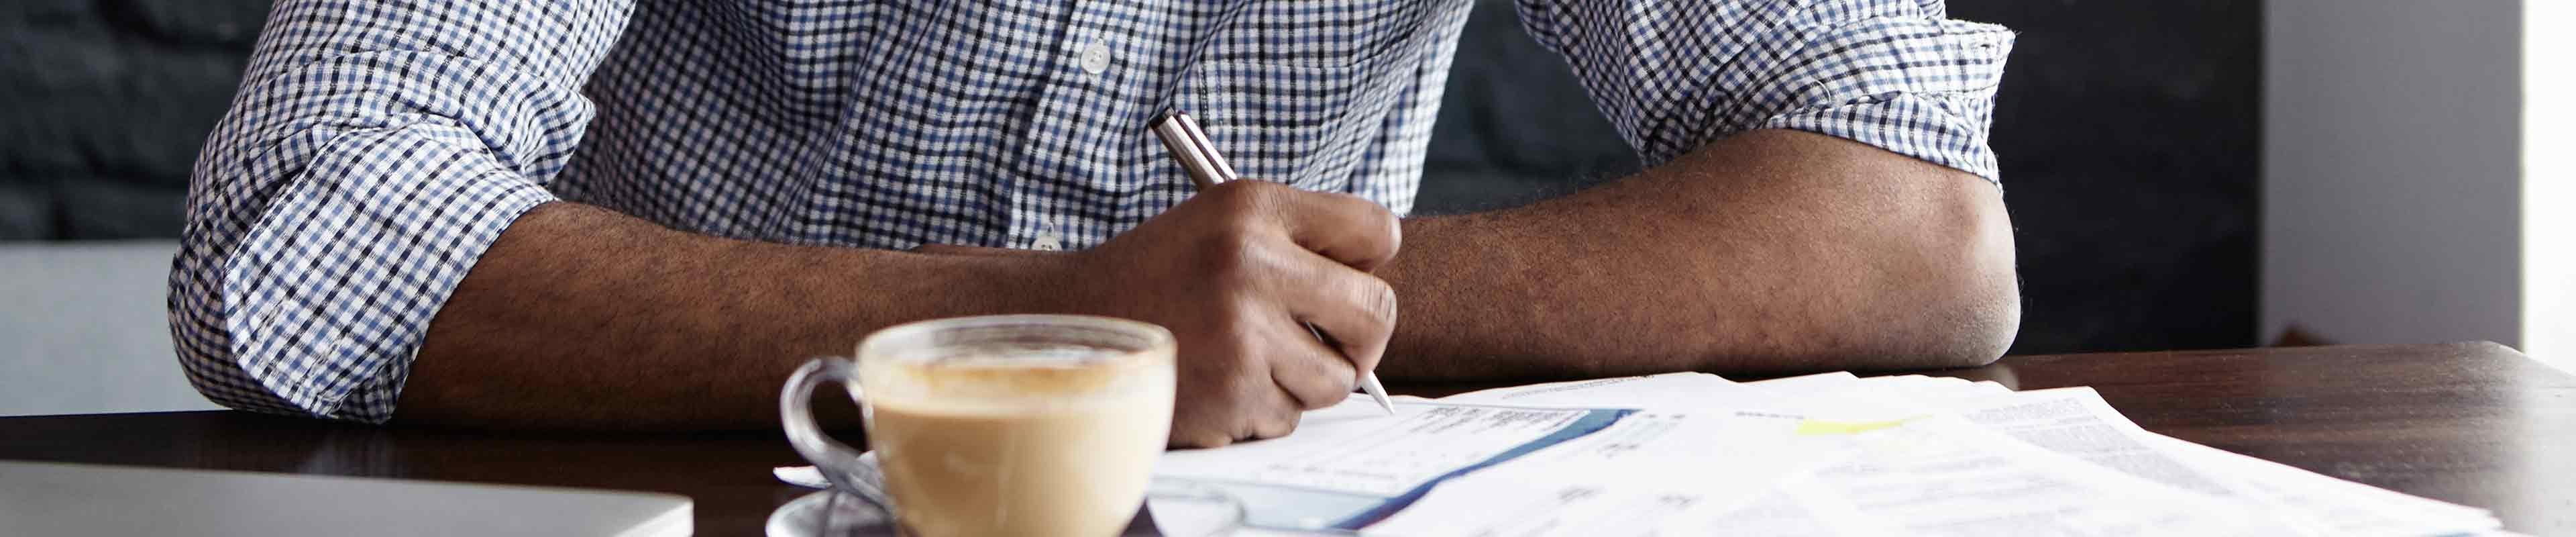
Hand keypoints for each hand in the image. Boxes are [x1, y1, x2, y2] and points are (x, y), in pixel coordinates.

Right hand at [1037, 180, 1401, 447]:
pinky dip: (1260, 410)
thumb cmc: (1159, 276)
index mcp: (1252, 206)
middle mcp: (1250, 262)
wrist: (1070, 323)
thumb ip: (1298, 241)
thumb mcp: (1220, 224)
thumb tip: (1377, 298)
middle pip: (1377, 313)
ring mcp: (1242, 332)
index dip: (1371, 262)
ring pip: (1337, 379)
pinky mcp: (1230, 391)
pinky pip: (1288, 417)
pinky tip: (1216, 382)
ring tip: (1250, 358)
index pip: (1376, 229)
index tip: (1349, 279)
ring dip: (1304, 381)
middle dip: (1363, 338)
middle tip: (1336, 342)